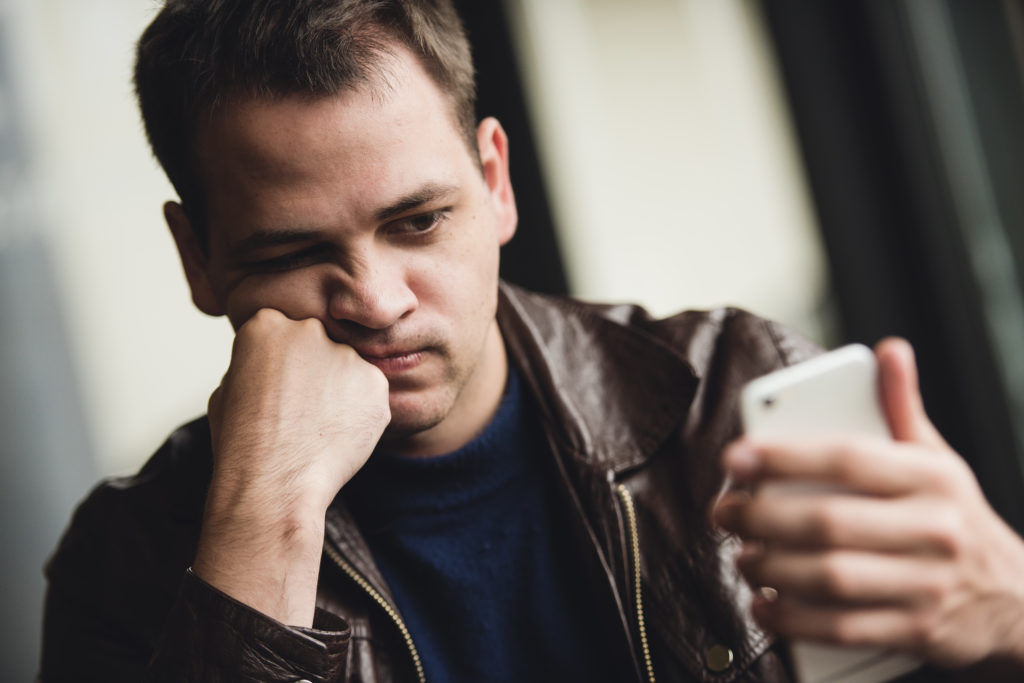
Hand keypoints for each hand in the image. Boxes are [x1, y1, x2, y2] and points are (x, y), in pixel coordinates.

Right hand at [195, 308, 389, 625]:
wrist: (274, 483)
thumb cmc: (242, 444)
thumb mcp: (226, 390)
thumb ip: (254, 365)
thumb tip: (270, 365)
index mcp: (265, 323)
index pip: (282, 333)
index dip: (281, 366)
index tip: (278, 390)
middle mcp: (309, 329)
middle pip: (318, 345)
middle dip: (314, 372)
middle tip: (302, 412)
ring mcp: (345, 354)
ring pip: (347, 369)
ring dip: (339, 392)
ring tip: (319, 429)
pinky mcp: (376, 381)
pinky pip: (370, 393)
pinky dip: (360, 413)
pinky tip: (339, 436)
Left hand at [713, 338, 1023, 671]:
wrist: (1016, 599)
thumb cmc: (955, 517)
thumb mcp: (938, 459)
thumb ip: (902, 408)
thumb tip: (888, 350)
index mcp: (930, 479)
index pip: (847, 459)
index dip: (785, 457)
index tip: (735, 457)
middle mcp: (933, 530)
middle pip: (828, 522)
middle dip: (761, 518)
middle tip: (723, 512)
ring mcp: (926, 585)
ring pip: (831, 578)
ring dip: (771, 570)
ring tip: (741, 557)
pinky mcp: (916, 630)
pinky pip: (842, 628)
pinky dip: (794, 619)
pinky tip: (764, 606)